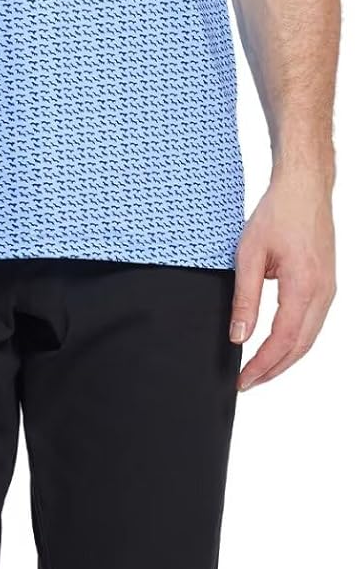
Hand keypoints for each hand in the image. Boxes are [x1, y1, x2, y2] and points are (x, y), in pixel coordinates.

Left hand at [229, 169, 336, 390]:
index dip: (262, 365)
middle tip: (248, 382)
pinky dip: (296, 340)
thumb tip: (239, 336)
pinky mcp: (327, 283)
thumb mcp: (249, 253)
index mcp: (303, 286)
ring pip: (310, 337)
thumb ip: (244, 298)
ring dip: (285, 357)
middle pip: (300, 347)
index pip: (283, 341)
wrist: (305, 187)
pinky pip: (314, 322)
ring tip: (260, 368)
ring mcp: (329, 289)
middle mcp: (322, 292)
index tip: (244, 380)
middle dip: (274, 369)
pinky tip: (278, 343)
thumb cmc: (278, 212)